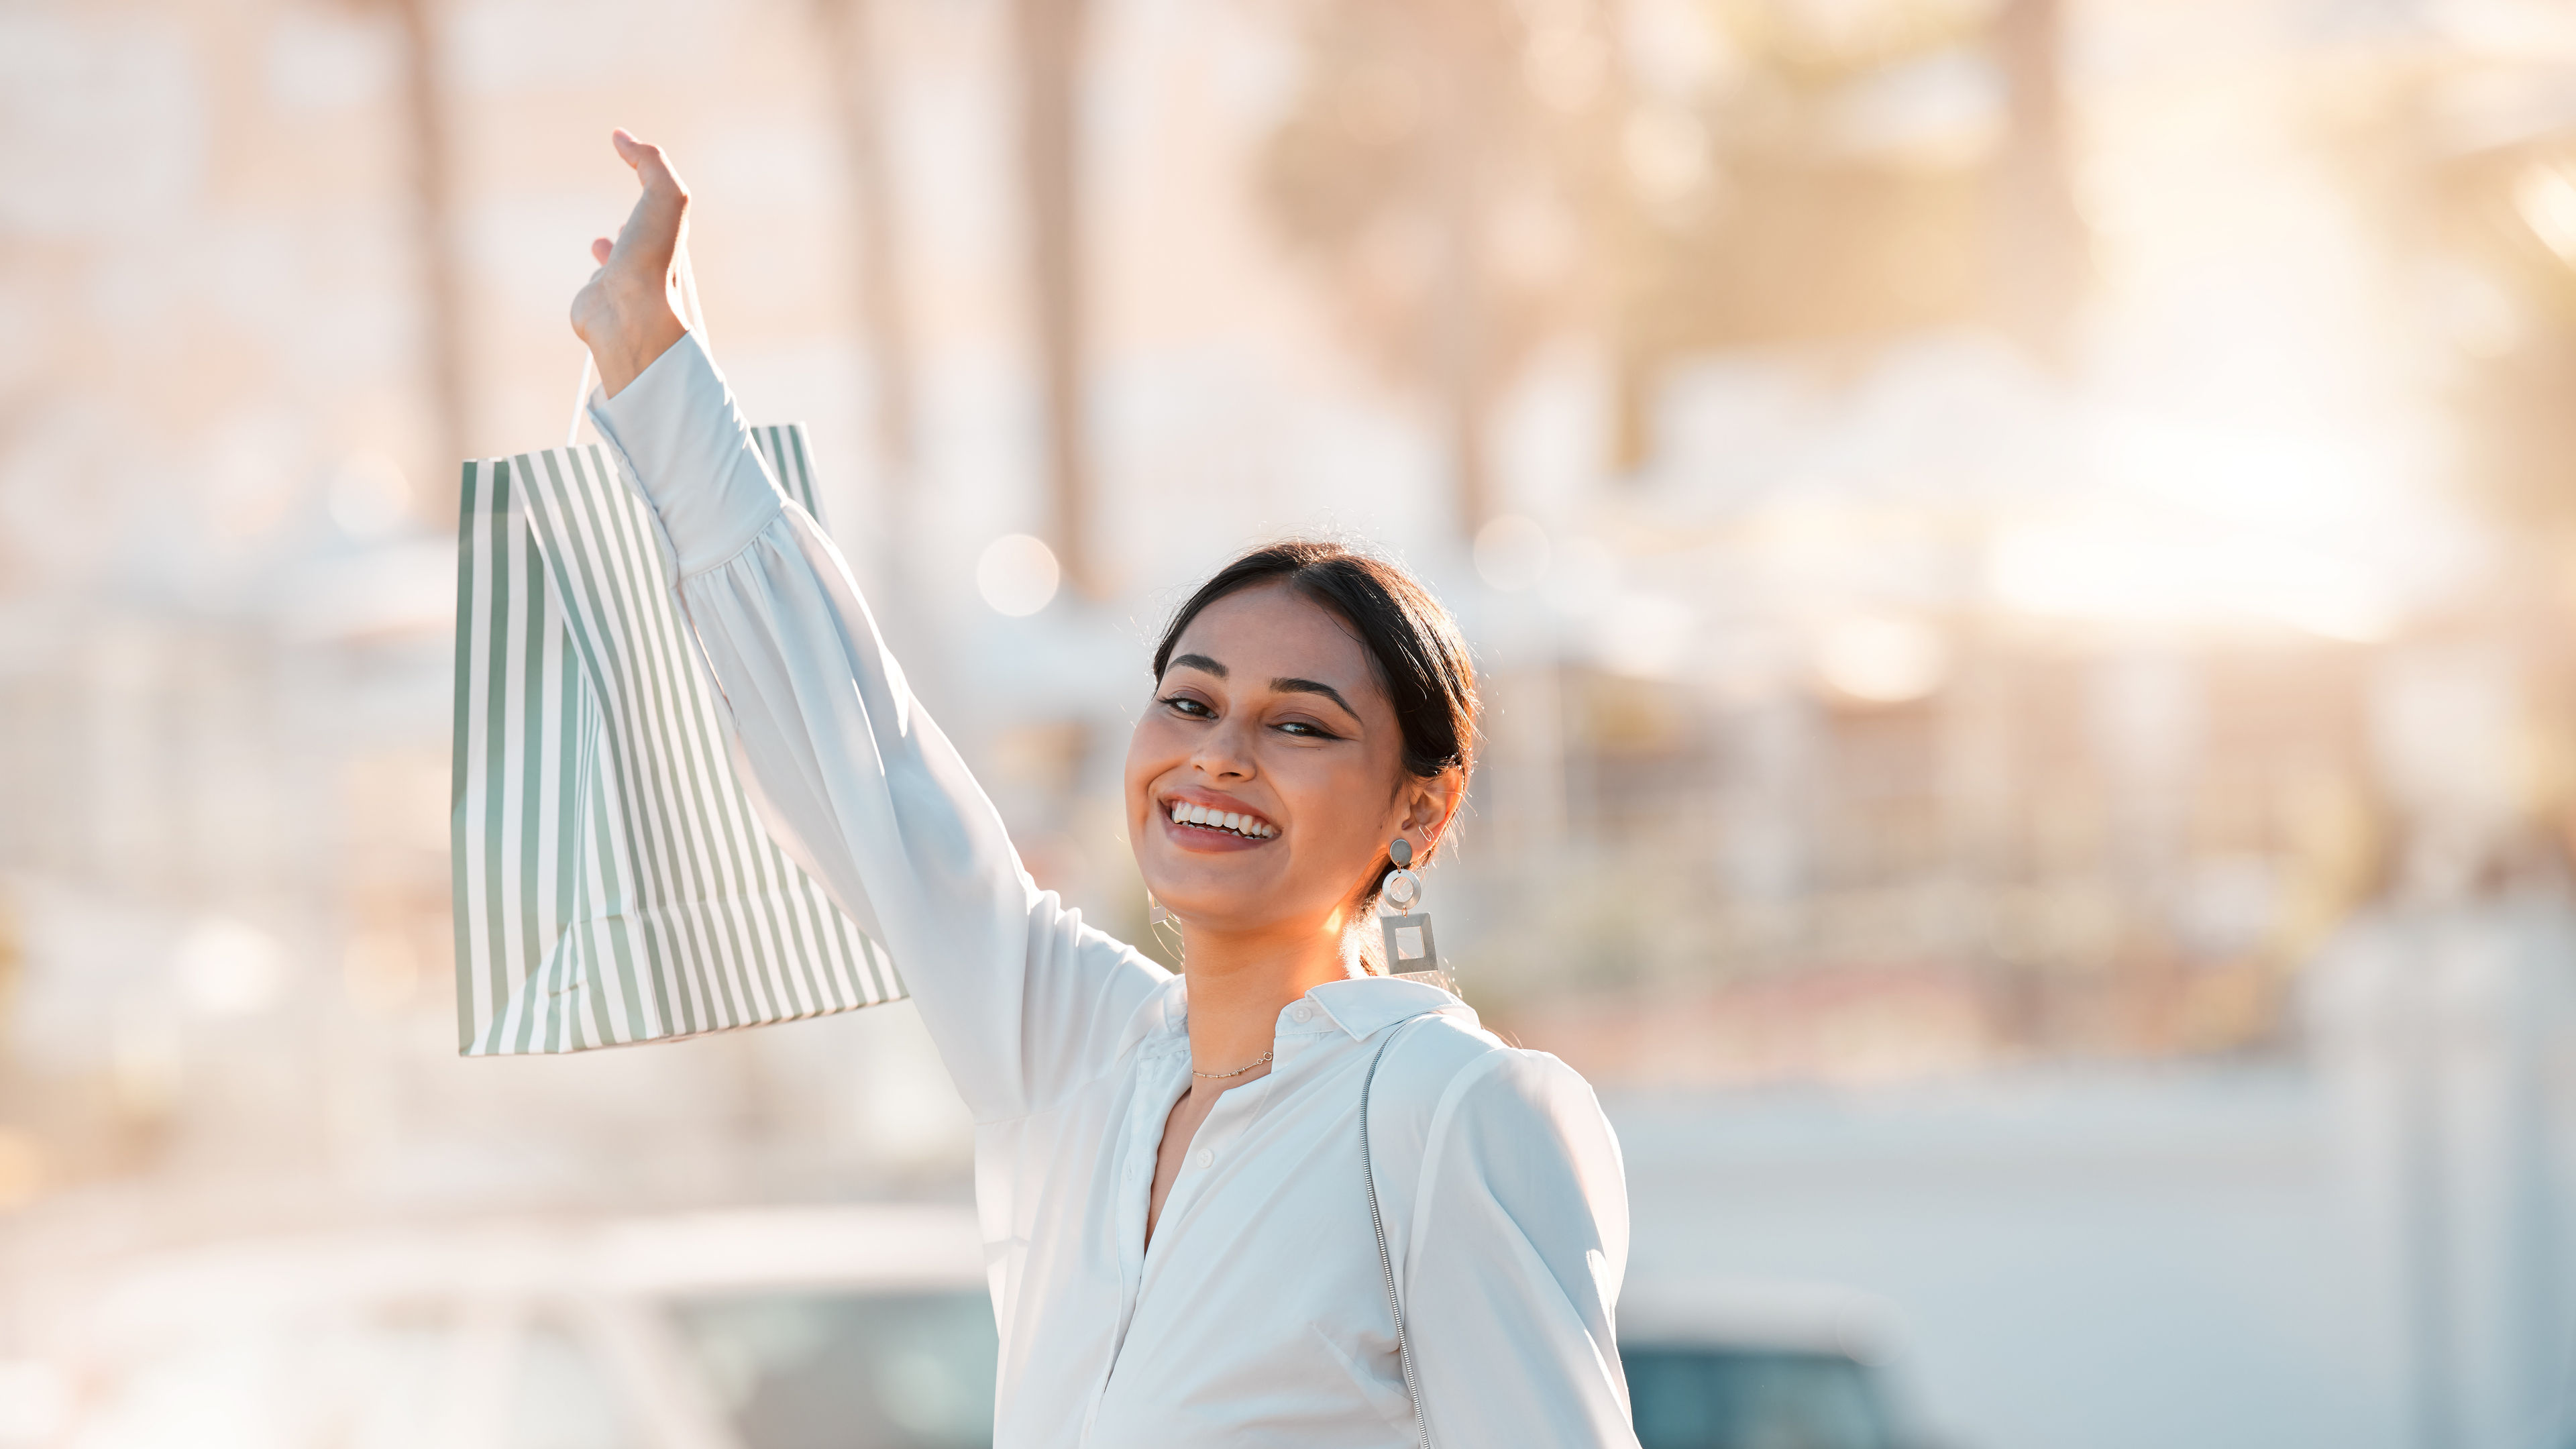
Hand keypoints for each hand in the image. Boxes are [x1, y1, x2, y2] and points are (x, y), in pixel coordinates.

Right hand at [570, 129, 691, 396]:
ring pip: (619, 267)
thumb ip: (650, 162)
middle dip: (635, 228)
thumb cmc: (652, 258)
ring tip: (603, 243)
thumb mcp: (664, 195)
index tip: (636, 168)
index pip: (664, 212)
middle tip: (626, 223)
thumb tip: (622, 136)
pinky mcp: (598, 305)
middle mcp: (650, 266)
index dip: (653, 187)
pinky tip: (594, 278)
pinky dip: (595, 278)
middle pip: (643, 243)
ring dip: (613, 254)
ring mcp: (624, 287)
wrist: (631, 317)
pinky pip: (597, 289)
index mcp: (670, 242)